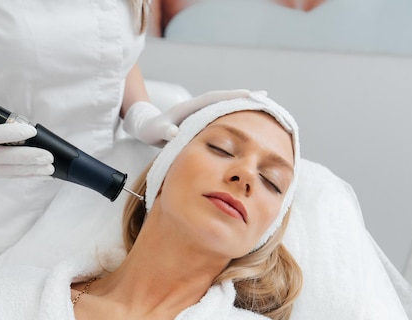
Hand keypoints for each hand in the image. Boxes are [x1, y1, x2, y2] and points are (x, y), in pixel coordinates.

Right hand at [0, 120, 54, 178]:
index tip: (31, 131)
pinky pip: (6, 176)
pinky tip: (39, 175)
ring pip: (5, 171)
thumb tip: (21, 127)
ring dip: (29, 170)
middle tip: (47, 157)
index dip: (9, 134)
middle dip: (27, 158)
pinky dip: (24, 175)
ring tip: (48, 169)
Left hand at [123, 89, 253, 145]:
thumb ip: (164, 132)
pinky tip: (246, 120)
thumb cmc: (151, 130)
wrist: (146, 128)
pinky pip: (221, 116)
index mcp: (190, 107)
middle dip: (244, 98)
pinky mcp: (201, 120)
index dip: (231, 96)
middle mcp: (198, 107)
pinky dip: (234, 115)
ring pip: (224, 107)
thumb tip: (173, 133)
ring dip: (241, 105)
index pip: (214, 99)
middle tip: (265, 96)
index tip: (249, 95)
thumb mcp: (156, 132)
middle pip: (225, 99)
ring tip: (262, 106)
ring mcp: (200, 113)